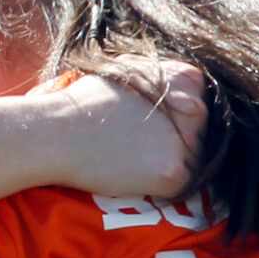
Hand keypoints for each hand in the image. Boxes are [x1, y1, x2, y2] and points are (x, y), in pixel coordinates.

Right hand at [39, 62, 205, 200]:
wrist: (57, 134)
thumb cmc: (84, 103)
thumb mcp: (128, 71)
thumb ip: (163, 77)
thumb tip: (191, 90)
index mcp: (184, 81)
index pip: (201, 99)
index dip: (178, 112)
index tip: (154, 119)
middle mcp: (193, 109)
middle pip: (201, 131)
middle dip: (177, 138)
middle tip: (137, 141)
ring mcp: (186, 142)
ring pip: (193, 160)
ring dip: (169, 162)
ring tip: (131, 157)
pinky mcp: (173, 173)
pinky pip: (180, 185)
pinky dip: (158, 186)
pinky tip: (131, 173)